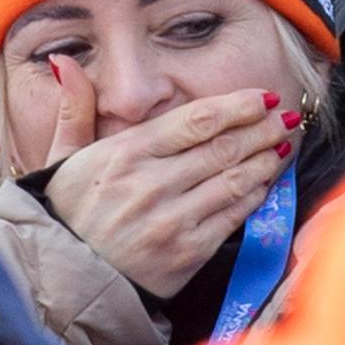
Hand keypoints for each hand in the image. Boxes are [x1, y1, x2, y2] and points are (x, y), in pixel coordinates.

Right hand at [35, 62, 292, 298]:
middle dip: (260, 128)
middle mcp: (150, 185)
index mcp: (123, 154)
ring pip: (233, 180)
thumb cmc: (64, 215)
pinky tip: (265, 182)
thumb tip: (63, 61)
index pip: (195, 121)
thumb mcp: (60, 158)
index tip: (261, 97)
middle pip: (222, 147)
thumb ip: (73, 108)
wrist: (61, 283)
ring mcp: (170, 220)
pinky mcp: (186, 253)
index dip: (236, 105)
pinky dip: (254, 196)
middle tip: (284, 116)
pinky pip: (232, 216)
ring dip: (265, 159)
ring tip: (282, 145)